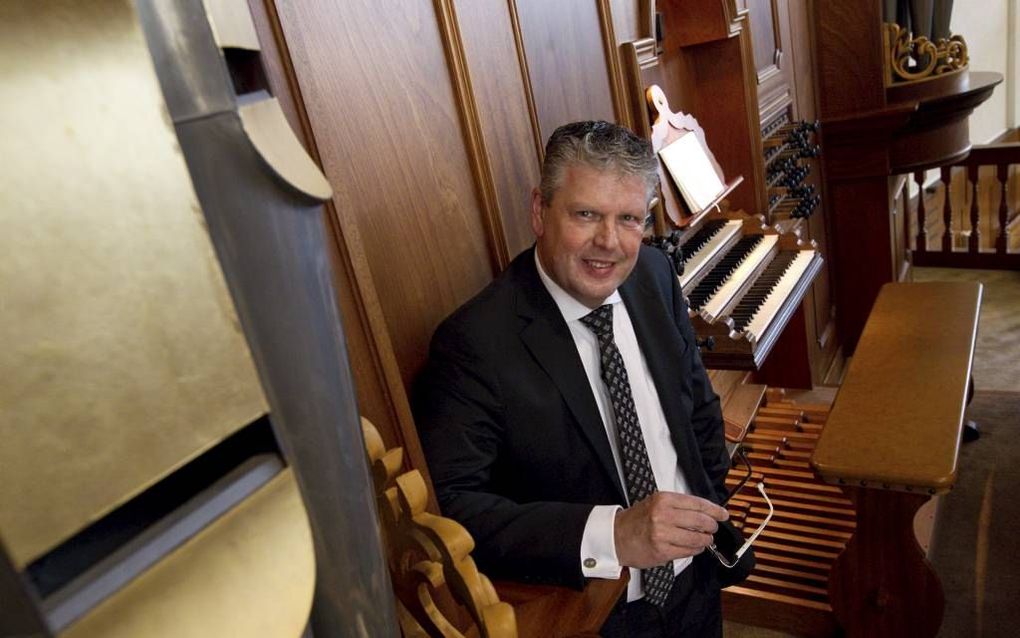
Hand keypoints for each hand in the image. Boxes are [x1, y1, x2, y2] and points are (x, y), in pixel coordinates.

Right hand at [614, 492, 728, 568]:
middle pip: (701, 521)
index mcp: (663, 499)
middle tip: (712, 528)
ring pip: (698, 539)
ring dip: (705, 540)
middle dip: (711, 526)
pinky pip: (688, 551)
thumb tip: (707, 512)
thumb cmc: (638, 520)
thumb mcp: (656, 503)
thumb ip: (679, 506)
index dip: (714, 510)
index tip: (723, 514)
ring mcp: (662, 534)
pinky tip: (693, 547)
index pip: (697, 503)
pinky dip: (695, 550)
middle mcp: (663, 515)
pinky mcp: (662, 551)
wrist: (616, 536)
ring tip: (704, 540)